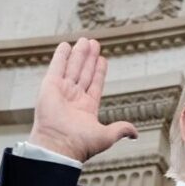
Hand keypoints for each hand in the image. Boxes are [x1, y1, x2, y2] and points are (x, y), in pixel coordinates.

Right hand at [29, 38, 137, 161]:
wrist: (59, 145)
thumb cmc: (81, 144)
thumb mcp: (107, 136)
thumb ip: (121, 129)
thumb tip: (135, 134)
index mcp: (86, 108)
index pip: (95, 84)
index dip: (99, 71)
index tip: (103, 59)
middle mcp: (74, 98)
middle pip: (84, 73)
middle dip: (89, 58)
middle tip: (94, 43)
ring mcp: (61, 91)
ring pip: (73, 67)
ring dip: (79, 54)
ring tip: (86, 40)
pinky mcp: (49, 86)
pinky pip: (56, 67)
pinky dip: (61, 56)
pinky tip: (66, 45)